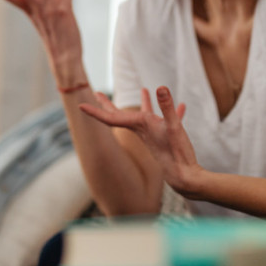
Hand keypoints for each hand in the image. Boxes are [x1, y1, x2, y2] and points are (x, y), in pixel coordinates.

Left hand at [79, 87, 201, 194]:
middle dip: (109, 105)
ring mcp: (155, 135)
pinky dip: (173, 112)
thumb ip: (166, 107)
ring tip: (144, 89)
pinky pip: (168, 121)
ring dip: (145, 103)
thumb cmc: (177, 154)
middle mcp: (143, 130)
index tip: (80, 105)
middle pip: (120, 116)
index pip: (111, 118)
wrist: (185, 178)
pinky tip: (183, 106)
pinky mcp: (167, 139)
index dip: (96, 111)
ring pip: (145, 115)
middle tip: (97, 93)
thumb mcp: (173, 127)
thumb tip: (161, 87)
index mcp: (140, 126)